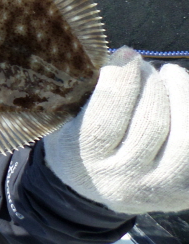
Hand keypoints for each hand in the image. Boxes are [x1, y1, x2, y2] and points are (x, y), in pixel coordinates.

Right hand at [44, 47, 188, 214]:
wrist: (100, 188)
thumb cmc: (81, 141)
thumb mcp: (67, 121)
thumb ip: (89, 95)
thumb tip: (124, 58)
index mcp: (85, 161)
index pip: (106, 121)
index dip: (120, 81)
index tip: (125, 53)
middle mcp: (123, 180)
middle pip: (150, 125)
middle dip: (151, 83)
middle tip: (144, 64)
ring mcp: (160, 189)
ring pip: (185, 139)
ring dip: (181, 95)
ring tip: (171, 74)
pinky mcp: (186, 190)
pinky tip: (182, 95)